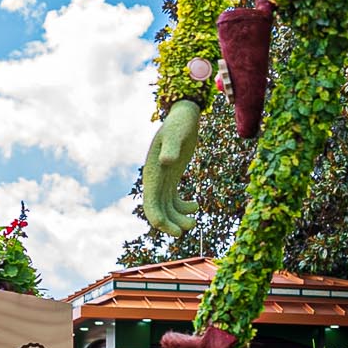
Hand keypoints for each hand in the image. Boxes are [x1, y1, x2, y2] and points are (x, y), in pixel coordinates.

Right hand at [141, 101, 202, 236]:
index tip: (177, 231)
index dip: (160, 220)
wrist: (183, 116)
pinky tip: (196, 205)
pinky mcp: (172, 178)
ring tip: (194, 221)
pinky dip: (183, 207)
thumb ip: (170, 148)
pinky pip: (174, 199)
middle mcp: (155, 179)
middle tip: (187, 229)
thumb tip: (166, 161)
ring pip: (166, 207)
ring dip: (178, 218)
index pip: (151, 204)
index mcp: (152, 173)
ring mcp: (163, 179)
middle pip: (157, 210)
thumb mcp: (176, 134)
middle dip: (170, 223)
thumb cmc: (179, 124)